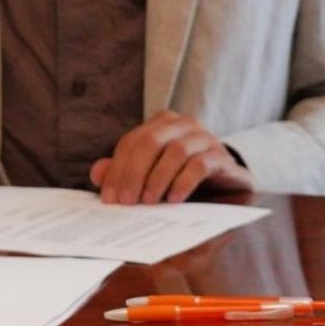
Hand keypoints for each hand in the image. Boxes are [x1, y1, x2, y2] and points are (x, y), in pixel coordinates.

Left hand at [89, 109, 252, 204]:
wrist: (227, 183)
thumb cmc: (180, 176)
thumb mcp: (149, 174)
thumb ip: (122, 171)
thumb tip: (96, 173)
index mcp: (160, 124)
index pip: (131, 142)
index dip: (117, 169)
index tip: (109, 198)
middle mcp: (182, 125)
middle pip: (150, 142)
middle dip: (134, 172)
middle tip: (126, 201)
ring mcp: (204, 138)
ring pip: (176, 151)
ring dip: (158, 178)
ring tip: (149, 202)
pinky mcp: (222, 156)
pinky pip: (201, 164)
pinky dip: (184, 182)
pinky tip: (174, 199)